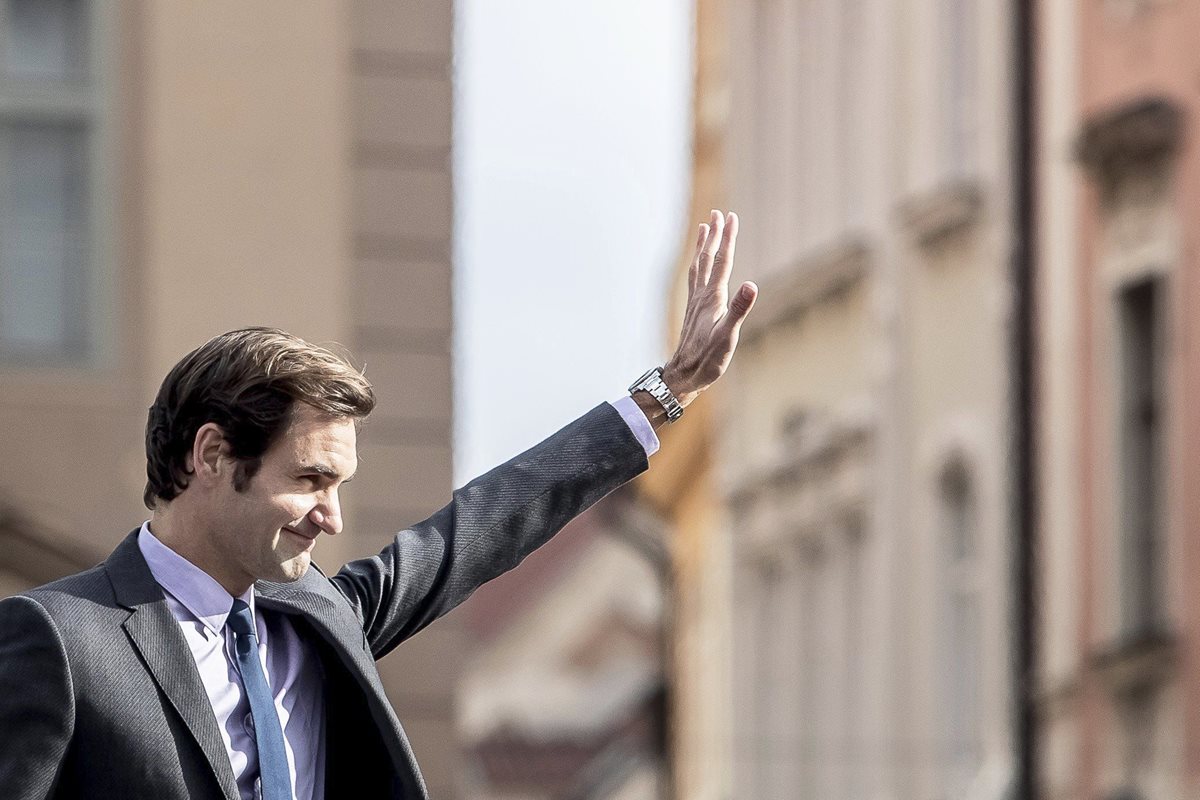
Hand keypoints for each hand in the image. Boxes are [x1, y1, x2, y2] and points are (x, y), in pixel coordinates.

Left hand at [661, 209, 757, 408]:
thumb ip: (739, 310)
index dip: (728, 238)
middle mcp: (702, 296)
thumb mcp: (728, 337)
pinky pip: (695, 279)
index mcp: (713, 298)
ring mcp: (696, 302)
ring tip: (704, 228)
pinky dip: (698, 264)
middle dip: (714, 235)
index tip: (731, 217)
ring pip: (699, 266)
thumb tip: (751, 284)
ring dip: (703, 246)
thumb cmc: (707, 360)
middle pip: (709, 258)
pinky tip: (699, 264)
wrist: (683, 375)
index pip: (722, 261)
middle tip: (719, 213)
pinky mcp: (694, 311)